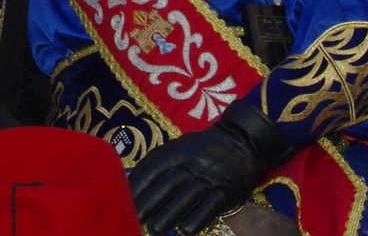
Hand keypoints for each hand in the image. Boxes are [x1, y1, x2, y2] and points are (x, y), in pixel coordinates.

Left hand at [130, 100, 290, 235]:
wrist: (244, 140)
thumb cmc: (204, 148)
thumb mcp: (181, 147)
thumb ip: (159, 163)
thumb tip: (131, 180)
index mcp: (178, 150)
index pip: (154, 167)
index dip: (139, 184)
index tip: (123, 199)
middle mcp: (193, 162)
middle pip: (168, 183)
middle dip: (150, 202)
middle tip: (134, 219)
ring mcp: (211, 176)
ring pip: (187, 196)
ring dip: (170, 214)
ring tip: (154, 228)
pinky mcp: (228, 190)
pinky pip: (212, 205)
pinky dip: (198, 217)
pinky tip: (185, 230)